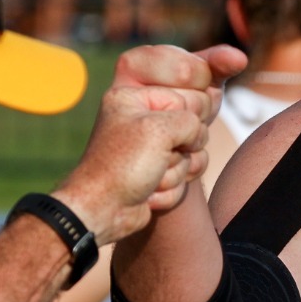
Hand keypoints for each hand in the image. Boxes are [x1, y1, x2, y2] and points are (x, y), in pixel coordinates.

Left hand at [57, 45, 245, 239]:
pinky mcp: (163, 168)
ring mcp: (156, 144)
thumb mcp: (159, 130)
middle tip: (160, 155)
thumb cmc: (122, 166)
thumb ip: (191, 119)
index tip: (174, 127)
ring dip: (177, 169)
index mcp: (136, 95)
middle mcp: (146, 116)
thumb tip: (197, 134)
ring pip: (196, 149)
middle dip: (184, 144)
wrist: (103, 212)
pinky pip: (189, 171)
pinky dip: (173, 186)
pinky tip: (151, 191)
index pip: (188, 88)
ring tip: (152, 176)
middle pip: (197, 119)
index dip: (191, 108)